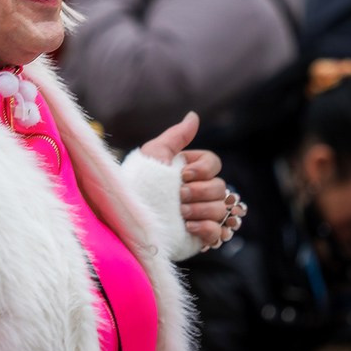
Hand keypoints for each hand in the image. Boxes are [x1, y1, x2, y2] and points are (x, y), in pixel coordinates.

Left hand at [140, 112, 246, 249]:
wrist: (129, 214)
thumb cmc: (138, 180)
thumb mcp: (155, 153)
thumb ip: (177, 136)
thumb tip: (194, 116)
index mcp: (190, 170)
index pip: (214, 163)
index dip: (203, 169)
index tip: (183, 175)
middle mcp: (198, 191)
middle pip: (220, 187)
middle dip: (199, 191)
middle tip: (179, 196)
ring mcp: (200, 213)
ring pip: (221, 209)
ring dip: (200, 209)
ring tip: (180, 212)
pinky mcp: (199, 234)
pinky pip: (218, 232)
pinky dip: (207, 228)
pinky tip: (188, 226)